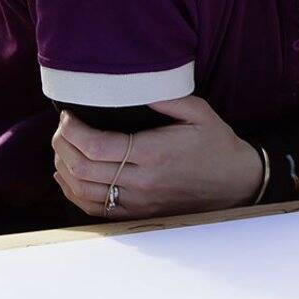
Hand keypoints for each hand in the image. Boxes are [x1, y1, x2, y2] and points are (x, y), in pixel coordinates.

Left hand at [52, 96, 264, 219]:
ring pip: (81, 191)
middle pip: (82, 168)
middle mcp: (142, 182)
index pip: (96, 145)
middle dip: (62, 145)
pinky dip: (72, 192)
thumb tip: (134, 85)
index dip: (72, 130)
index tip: (69, 115)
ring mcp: (137, 202)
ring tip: (63, 148)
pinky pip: (93, 208)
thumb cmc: (217, 144)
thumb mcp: (199, 112)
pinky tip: (68, 175)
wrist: (236, 184)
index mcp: (154, 153)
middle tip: (62, 127)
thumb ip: (167, 98)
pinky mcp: (136, 214)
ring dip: (64, 168)